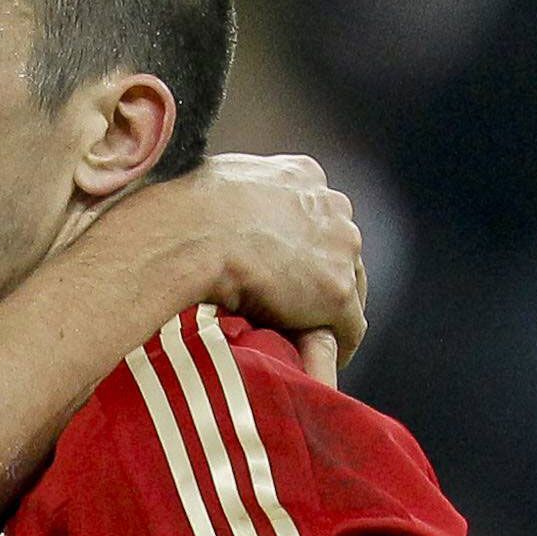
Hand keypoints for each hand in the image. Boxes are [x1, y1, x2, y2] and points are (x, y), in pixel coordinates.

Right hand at [123, 155, 364, 374]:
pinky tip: (314, 360)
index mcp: (303, 175)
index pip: (318, 216)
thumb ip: (240, 196)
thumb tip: (220, 214)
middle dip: (321, 276)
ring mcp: (339, 249)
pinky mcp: (337, 292)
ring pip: (350, 288)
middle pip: (341, 250)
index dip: (303, 247)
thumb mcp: (219, 183)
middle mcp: (332, 206)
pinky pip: (350, 328)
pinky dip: (335, 346)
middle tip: (296, 307)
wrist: (190, 236)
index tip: (286, 269)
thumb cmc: (186, 212)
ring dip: (328, 311)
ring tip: (305, 337)